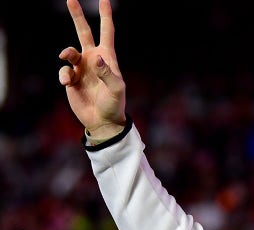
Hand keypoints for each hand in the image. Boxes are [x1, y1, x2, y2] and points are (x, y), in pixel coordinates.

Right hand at [58, 0, 125, 138]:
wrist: (102, 120)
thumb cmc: (114, 104)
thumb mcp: (116, 89)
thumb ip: (107, 73)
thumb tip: (97, 59)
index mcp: (108, 57)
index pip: (107, 32)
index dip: (106, 16)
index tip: (104, 0)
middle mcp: (93, 59)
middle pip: (84, 32)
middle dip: (77, 16)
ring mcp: (81, 68)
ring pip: (69, 51)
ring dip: (66, 53)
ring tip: (65, 57)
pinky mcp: (71, 79)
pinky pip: (63, 71)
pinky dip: (63, 75)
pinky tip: (67, 83)